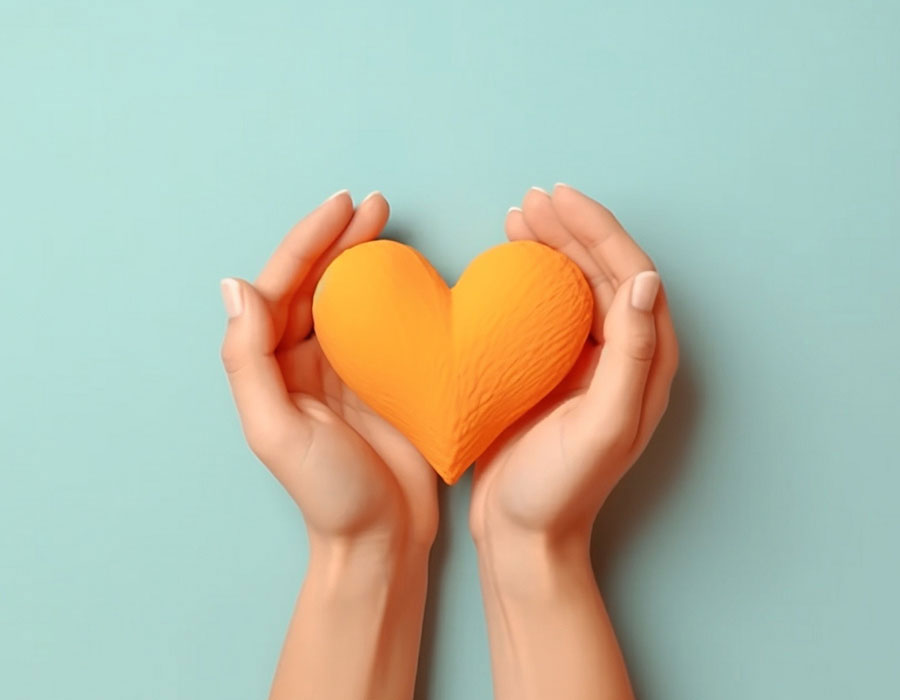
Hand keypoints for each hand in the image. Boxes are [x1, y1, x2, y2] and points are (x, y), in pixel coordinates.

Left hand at [220, 190, 436, 699]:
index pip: (285, 287)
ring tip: (386, 222)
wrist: (383, 539)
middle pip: (318, 283)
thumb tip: (234, 287)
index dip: (308, 242)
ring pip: (351, 298)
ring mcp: (348, 368)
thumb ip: (249, 361)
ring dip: (366, 257)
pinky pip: (388, 325)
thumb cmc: (329, 493)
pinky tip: (413, 272)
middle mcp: (307, 360)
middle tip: (372, 203)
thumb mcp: (276, 431)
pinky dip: (397, 293)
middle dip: (340, 239)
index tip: (341, 206)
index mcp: (275, 366)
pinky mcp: (387, 380)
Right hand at [470, 183, 677, 545]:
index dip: (598, 229)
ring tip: (515, 218)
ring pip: (572, 284)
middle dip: (569, 229)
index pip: (628, 274)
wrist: (521, 532)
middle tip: (529, 201)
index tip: (559, 198)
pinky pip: (542, 310)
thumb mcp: (602, 427)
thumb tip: (643, 281)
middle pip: (600, 271)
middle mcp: (620, 355)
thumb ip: (630, 357)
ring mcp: (583, 361)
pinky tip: (503, 263)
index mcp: (643, 362)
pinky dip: (525, 280)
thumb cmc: (562, 489)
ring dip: (548, 247)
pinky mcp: (549, 371)